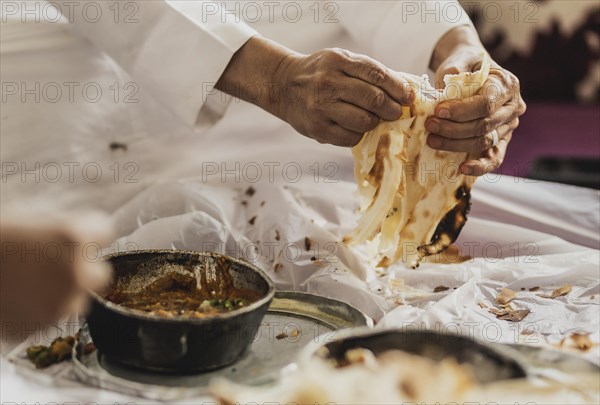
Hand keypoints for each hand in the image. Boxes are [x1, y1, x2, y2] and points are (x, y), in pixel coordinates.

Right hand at [1, 216, 111, 339]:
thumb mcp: (27, 219)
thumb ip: (61, 229)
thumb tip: (82, 234)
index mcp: (72, 237)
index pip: (104, 232)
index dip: (89, 234)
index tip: (79, 236)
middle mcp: (72, 273)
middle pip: (100, 274)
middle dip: (83, 269)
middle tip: (57, 264)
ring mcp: (56, 304)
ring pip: (77, 301)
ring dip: (63, 293)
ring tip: (30, 282)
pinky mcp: (36, 328)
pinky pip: (50, 318)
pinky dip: (39, 310)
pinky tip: (15, 297)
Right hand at [273, 48, 413, 145]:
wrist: (283, 86)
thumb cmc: (321, 73)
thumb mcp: (341, 61)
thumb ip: (369, 72)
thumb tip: (405, 90)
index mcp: (338, 61)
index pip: (377, 75)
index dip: (398, 88)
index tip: (408, 97)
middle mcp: (328, 83)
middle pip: (373, 100)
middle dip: (392, 109)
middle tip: (396, 112)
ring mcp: (321, 108)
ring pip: (364, 122)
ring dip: (375, 123)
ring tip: (374, 119)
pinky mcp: (317, 129)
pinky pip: (351, 137)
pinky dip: (360, 134)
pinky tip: (356, 127)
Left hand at [427, 28, 525, 175]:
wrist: (470, 69)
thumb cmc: (464, 65)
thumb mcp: (459, 60)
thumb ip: (454, 71)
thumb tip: (443, 90)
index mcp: (506, 84)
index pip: (485, 104)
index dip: (461, 111)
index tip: (438, 111)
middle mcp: (513, 107)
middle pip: (483, 125)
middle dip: (453, 129)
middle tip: (430, 125)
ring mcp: (508, 126)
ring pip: (483, 142)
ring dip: (456, 144)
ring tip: (432, 140)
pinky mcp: (500, 141)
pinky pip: (494, 158)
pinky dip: (480, 167)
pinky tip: (462, 168)